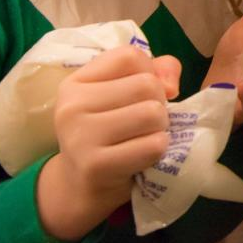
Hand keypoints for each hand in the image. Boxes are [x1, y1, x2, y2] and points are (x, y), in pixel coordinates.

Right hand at [37, 45, 180, 240]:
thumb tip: (171, 85)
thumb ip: (158, 71)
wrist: (81, 186)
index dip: (149, 73)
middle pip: (147, 85)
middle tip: (144, 123)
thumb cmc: (110, 131)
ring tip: (143, 138)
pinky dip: (158, 150)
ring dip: (160, 128)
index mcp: (76, 82)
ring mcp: (80, 137)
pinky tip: (140, 157)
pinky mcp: (96, 166)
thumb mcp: (125, 92)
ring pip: (153, 114)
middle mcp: (71, 106)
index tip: (137, 96)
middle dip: (159, 104)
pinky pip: (153, 146)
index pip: (131, 56)